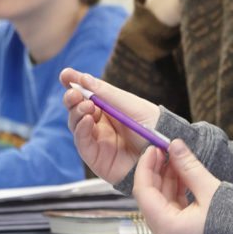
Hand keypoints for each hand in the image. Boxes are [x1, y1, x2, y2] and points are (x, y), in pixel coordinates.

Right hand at [61, 68, 158, 183]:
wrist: (167, 152)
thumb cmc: (154, 126)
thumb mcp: (131, 105)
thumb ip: (106, 93)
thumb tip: (81, 77)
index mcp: (109, 109)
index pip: (87, 95)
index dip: (74, 84)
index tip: (65, 75)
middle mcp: (100, 124)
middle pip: (77, 110)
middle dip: (72, 99)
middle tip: (74, 93)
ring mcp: (97, 141)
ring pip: (76, 125)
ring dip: (76, 113)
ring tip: (86, 106)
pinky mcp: (96, 158)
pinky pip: (83, 143)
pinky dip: (81, 130)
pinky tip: (86, 120)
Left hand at [133, 140, 217, 233]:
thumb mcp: (210, 189)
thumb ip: (188, 166)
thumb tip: (175, 147)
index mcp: (170, 230)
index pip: (144, 193)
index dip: (146, 168)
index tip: (153, 150)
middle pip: (150, 200)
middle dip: (156, 173)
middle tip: (164, 152)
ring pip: (161, 206)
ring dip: (167, 182)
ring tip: (176, 161)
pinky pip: (172, 214)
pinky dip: (175, 195)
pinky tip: (183, 178)